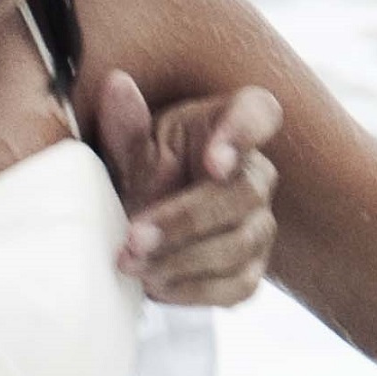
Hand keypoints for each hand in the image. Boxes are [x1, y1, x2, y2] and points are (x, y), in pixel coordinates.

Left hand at [92, 72, 282, 307]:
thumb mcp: (126, 149)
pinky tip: (154, 287)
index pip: (259, 113)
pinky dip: (192, 290)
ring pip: (240, 243)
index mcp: (226, 126)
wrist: (134, 225)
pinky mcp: (250, 270)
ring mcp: (257, 225)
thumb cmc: (139, 173)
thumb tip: (117, 85)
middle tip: (134, 237)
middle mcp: (253, 174)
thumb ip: (125, 125)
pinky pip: (236, 286)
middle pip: (244, 194)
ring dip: (182, 258)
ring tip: (131, 264)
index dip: (244, 134)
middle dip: (186, 219)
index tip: (214, 162)